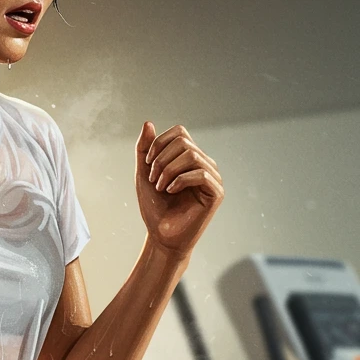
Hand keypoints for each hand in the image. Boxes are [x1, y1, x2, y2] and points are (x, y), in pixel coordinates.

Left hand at [135, 122, 223, 257]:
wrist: (161, 236)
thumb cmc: (154, 207)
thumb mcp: (144, 174)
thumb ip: (144, 149)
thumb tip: (148, 123)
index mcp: (190, 158)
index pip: (180, 133)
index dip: (160, 143)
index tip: (147, 163)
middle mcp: (204, 164)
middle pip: (184, 142)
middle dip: (161, 159)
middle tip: (153, 179)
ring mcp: (212, 177)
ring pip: (192, 156)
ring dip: (168, 170)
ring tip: (160, 187)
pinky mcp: (216, 192)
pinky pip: (201, 174)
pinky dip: (180, 180)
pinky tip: (170, 192)